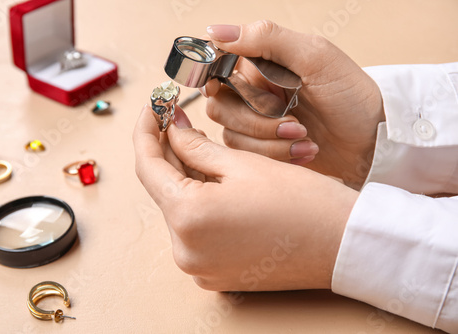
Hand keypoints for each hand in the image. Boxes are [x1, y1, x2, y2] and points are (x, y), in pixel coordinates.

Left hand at [133, 105, 357, 290]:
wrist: (343, 245)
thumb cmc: (302, 201)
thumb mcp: (242, 163)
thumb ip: (195, 145)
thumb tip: (171, 128)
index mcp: (188, 219)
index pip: (148, 166)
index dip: (146, 130)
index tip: (152, 106)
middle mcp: (185, 251)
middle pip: (164, 189)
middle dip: (168, 151)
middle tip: (175, 118)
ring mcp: (199, 267)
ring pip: (180, 209)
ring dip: (185, 175)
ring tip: (197, 143)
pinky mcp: (215, 273)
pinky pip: (196, 229)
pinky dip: (199, 201)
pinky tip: (212, 177)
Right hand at [203, 21, 384, 188]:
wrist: (373, 142)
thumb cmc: (351, 96)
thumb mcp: (315, 57)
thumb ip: (267, 39)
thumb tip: (216, 31)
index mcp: (262, 64)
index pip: (217, 64)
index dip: (212, 76)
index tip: (220, 87)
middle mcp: (254, 92)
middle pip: (219, 105)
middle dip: (256, 120)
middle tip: (294, 121)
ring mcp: (257, 123)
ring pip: (232, 134)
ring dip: (271, 140)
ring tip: (304, 137)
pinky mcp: (263, 150)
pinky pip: (248, 156)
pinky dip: (278, 155)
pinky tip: (306, 151)